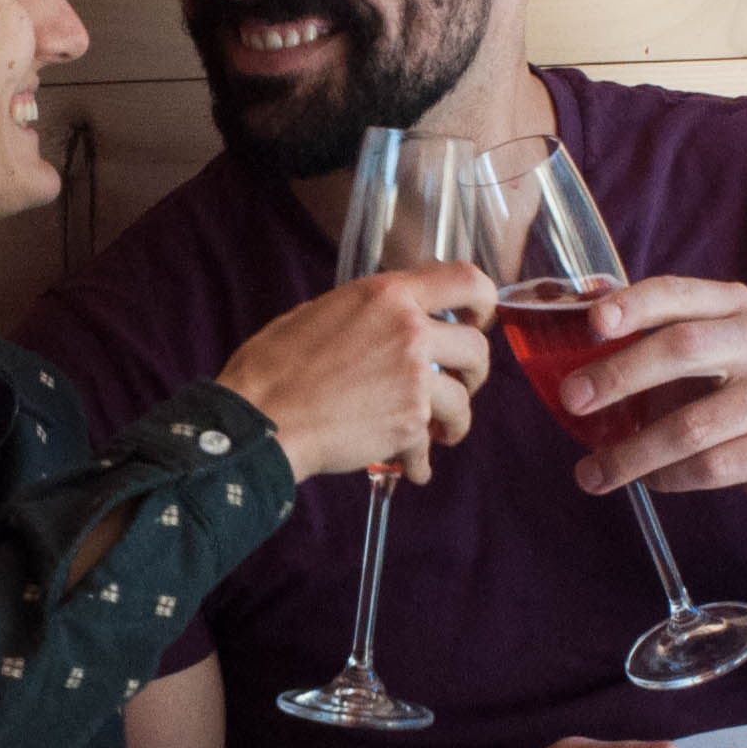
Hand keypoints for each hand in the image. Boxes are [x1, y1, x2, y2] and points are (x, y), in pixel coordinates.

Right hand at [214, 262, 492, 483]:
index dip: (484, 301)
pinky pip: (429, 446)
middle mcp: (409, 332)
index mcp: (387, 295)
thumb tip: (376, 320)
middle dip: (474, 371)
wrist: (262, 420)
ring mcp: (413, 379)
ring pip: (463, 401)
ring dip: (454, 421)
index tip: (479, 320)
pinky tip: (411, 467)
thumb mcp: (315, 313)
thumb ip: (361, 313)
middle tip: (458, 383)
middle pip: (477, 348)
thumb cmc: (273, 368)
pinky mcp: (408, 424)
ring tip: (439, 433)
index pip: (465, 280)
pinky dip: (420, 462)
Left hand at [554, 276, 746, 514]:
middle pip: (684, 349)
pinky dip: (669, 478)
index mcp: (735, 307)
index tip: (593, 323)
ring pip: (693, 425)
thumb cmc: (734, 394)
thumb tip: (567, 334)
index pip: (678, 293)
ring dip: (633, 452)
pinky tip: (649, 482)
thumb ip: (650, 341)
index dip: (634, 305)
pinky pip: (712, 467)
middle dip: (619, 375)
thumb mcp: (704, 355)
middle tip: (571, 400)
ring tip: (591, 473)